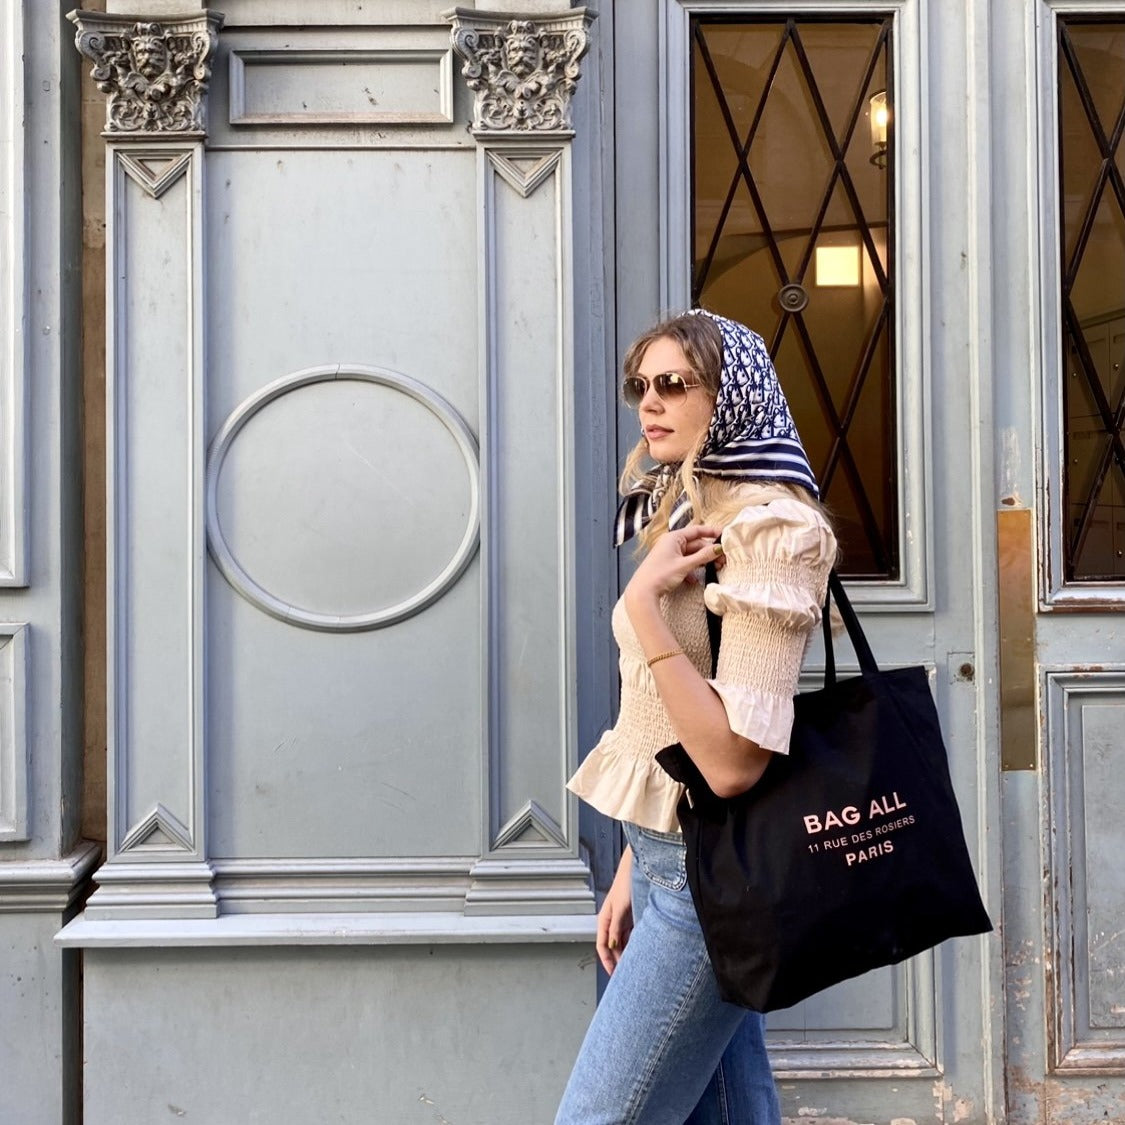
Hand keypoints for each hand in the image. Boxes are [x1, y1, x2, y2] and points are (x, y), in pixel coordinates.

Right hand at [596, 848, 634, 973]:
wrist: (637, 868)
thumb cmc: (626, 884)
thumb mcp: (620, 908)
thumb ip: (615, 928)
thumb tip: (612, 946)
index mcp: (604, 920)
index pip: (602, 946)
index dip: (607, 961)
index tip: (613, 974)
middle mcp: (612, 922)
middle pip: (613, 947)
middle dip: (618, 961)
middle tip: (625, 976)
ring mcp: (622, 920)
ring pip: (623, 942)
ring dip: (627, 954)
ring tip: (634, 967)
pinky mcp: (631, 918)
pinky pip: (631, 936)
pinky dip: (634, 945)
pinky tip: (640, 952)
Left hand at [625, 525, 722, 604]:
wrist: (642, 592)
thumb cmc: (660, 575)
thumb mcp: (685, 565)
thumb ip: (703, 556)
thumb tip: (718, 549)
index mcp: (673, 538)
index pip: (696, 530)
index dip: (711, 532)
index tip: (724, 535)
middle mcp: (670, 544)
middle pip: (695, 544)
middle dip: (709, 552)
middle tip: (723, 559)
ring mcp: (668, 555)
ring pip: (691, 555)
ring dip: (702, 562)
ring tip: (715, 568)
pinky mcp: (667, 566)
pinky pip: (684, 564)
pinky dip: (691, 570)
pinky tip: (695, 580)